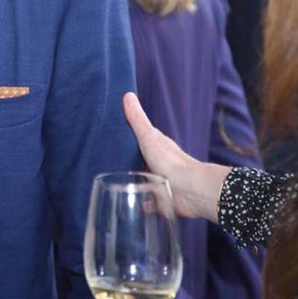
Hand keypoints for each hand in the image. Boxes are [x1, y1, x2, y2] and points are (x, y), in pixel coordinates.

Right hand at [123, 92, 230, 221]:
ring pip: (144, 180)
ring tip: (116, 182)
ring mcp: (160, 182)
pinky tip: (133, 203)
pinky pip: (147, 202)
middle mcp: (158, 164)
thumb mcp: (148, 137)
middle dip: (129, 159)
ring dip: (135, 182)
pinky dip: (141, 202)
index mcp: (157, 146)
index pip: (141, 138)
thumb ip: (137, 119)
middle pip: (141, 159)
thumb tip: (128, 95)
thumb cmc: (170, 162)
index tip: (113, 133)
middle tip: (108, 158)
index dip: (129, 135)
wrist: (189, 191)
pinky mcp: (160, 201)